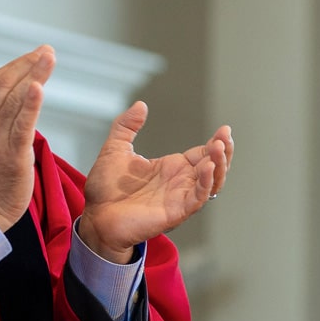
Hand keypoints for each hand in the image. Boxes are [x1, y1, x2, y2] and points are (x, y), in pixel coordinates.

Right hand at [0, 46, 54, 230]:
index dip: (13, 66)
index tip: (32, 55)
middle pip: (4, 85)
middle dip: (26, 64)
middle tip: (46, 51)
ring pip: (15, 99)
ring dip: (34, 74)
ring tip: (49, 58)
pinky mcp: (12, 153)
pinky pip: (21, 124)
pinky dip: (30, 104)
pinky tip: (39, 87)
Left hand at [78, 103, 232, 260]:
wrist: (94, 215)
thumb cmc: (105, 189)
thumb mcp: (116, 149)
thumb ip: (127, 126)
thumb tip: (141, 105)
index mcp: (171, 168)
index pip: (203, 154)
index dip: (216, 142)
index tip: (224, 129)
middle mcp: (180, 183)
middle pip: (214, 167)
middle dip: (224, 151)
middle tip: (225, 136)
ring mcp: (179, 198)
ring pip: (211, 183)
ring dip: (219, 166)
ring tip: (220, 148)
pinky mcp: (175, 212)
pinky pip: (198, 198)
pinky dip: (206, 183)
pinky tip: (207, 167)